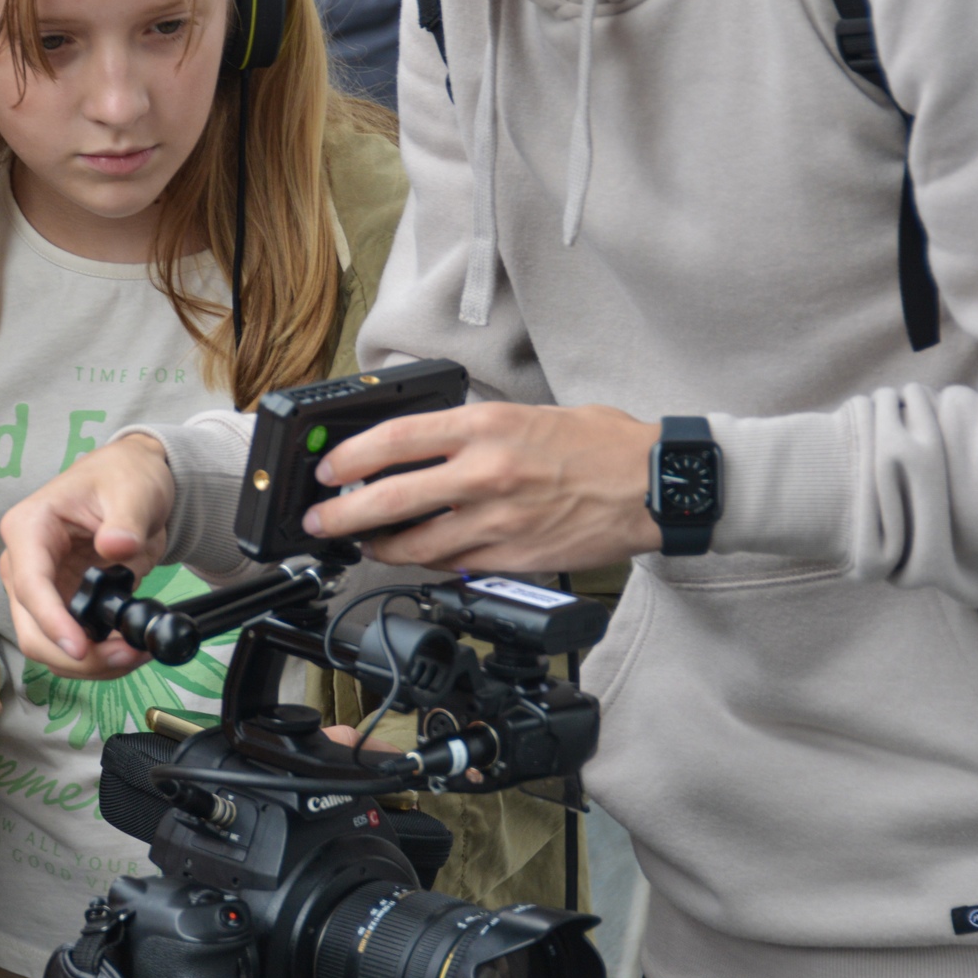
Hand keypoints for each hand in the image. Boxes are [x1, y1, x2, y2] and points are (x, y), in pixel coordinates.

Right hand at [0, 434, 175, 676]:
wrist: (133, 483)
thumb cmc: (123, 476)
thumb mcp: (132, 489)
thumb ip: (125, 519)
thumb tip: (116, 546)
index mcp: (29, 528)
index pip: (30, 584)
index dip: (52, 621)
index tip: (81, 648)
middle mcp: (23, 564)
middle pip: (32, 629)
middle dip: (76, 655)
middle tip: (126, 656)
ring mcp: (40, 590)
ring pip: (48, 647)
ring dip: (89, 664)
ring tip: (135, 653)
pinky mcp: (61, 606)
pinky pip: (70, 645)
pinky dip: (98, 658)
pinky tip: (129, 650)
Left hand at [302, 402, 659, 571]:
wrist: (656, 485)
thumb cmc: (602, 444)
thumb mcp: (529, 414)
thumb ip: (475, 430)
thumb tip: (423, 444)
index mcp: (486, 425)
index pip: (395, 439)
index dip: (348, 457)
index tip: (326, 470)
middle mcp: (485, 472)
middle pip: (390, 498)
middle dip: (342, 515)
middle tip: (321, 522)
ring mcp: (498, 520)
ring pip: (416, 543)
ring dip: (381, 547)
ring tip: (364, 544)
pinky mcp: (514, 557)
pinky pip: (454, 564)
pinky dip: (429, 561)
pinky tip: (418, 556)